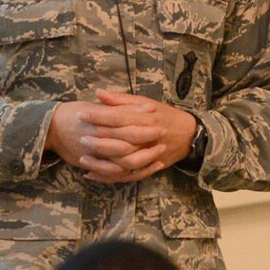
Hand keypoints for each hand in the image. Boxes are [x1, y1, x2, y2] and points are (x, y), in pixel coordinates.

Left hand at [48, 91, 196, 184]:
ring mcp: (149, 155)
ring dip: (103, 163)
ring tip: (83, 159)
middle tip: (81, 137)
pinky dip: (109, 177)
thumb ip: (121, 100)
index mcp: (147, 118)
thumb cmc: (164, 115)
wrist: (189, 135)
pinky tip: (91, 174)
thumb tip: (98, 93)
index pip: (120, 117)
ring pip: (125, 163)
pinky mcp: (148, 168)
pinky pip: (127, 176)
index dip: (100, 116)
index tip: (82, 114)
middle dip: (100, 141)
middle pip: (122, 142)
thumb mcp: (146, 102)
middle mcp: (149, 138)